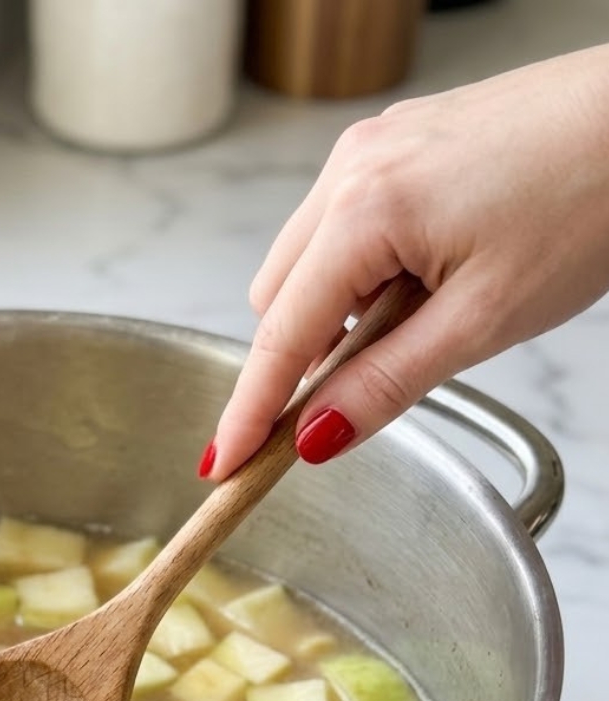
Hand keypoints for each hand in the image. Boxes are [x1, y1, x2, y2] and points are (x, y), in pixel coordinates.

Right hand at [207, 44, 608, 479]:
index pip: (281, 337)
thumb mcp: (484, 319)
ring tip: (418, 317)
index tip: (222, 462)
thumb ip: (386, 384)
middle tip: (363, 387)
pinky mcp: (393, 144)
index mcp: (365, 211)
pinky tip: (420, 278)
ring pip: (304, 263)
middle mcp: (350, 169)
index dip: (249, 409)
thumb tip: (315, 435)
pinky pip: (339, 227)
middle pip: (277, 299)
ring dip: (334, 312)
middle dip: (302, 355)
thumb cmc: (592, 198)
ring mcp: (368, 149)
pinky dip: (358, 272)